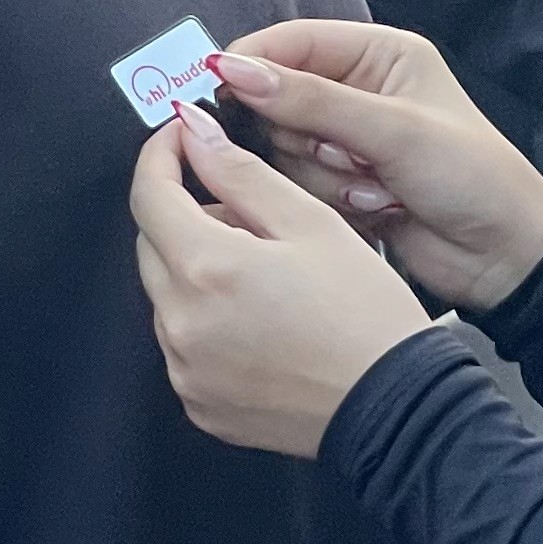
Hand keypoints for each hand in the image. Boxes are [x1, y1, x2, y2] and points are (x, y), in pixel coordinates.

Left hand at [132, 109, 428, 456]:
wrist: (394, 410)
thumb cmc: (366, 316)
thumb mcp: (312, 224)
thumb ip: (241, 173)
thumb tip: (195, 133)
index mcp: (206, 268)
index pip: (148, 194)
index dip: (161, 155)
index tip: (182, 139)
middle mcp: (181, 324)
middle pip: (152, 245)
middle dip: (185, 215)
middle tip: (249, 215)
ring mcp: (185, 370)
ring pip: (167, 295)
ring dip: (198, 272)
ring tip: (266, 275)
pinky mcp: (199, 402)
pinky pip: (183, 344)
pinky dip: (207, 321)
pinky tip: (260, 322)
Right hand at [214, 19, 542, 312]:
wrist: (504, 257)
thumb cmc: (472, 177)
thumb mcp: (395, 131)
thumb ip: (313, 101)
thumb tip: (235, 71)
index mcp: (379, 54)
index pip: (292, 42)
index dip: (253, 65)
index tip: (218, 90)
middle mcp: (358, 91)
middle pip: (278, 100)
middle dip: (307, 137)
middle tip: (350, 158)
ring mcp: (347, 141)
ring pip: (285, 149)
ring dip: (327, 176)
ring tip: (380, 187)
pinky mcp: (340, 186)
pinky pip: (300, 187)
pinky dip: (335, 201)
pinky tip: (380, 208)